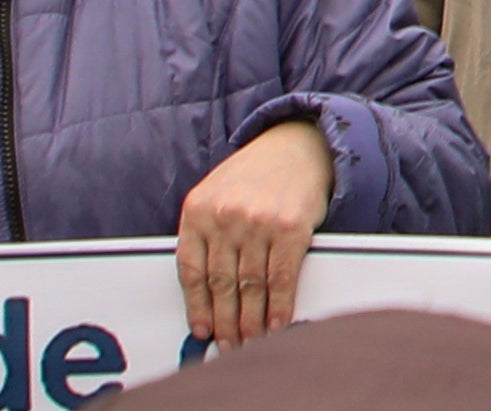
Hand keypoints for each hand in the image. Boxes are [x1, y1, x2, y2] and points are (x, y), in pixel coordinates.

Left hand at [175, 116, 335, 347]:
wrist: (299, 144)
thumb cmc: (255, 174)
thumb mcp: (216, 194)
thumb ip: (206, 235)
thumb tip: (205, 294)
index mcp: (198, 209)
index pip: (191, 272)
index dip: (196, 308)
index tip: (203, 331)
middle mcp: (225, 215)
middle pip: (221, 285)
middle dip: (225, 323)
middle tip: (229, 346)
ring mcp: (259, 221)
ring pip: (250, 287)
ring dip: (251, 322)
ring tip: (251, 342)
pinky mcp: (292, 227)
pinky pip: (281, 278)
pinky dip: (279, 307)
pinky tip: (277, 323)